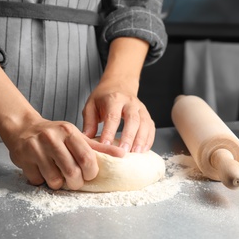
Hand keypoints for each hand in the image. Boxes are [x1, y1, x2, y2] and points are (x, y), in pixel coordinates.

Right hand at [0, 62, 123, 190]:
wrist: (23, 127)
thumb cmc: (55, 134)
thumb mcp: (77, 136)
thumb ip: (99, 147)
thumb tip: (123, 154)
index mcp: (68, 132)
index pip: (86, 158)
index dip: (90, 172)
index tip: (89, 174)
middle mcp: (51, 138)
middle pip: (71, 172)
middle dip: (76, 182)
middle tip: (75, 181)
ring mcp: (36, 149)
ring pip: (54, 180)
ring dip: (59, 183)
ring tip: (58, 175)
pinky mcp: (23, 159)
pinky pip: (38, 180)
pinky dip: (42, 181)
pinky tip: (42, 170)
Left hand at [82, 37, 154, 152]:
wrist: (119, 84)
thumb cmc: (103, 98)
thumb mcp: (91, 106)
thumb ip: (89, 122)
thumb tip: (87, 140)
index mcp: (113, 99)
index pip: (112, 116)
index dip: (109, 132)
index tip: (105, 145)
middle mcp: (130, 102)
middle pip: (132, 119)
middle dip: (129, 137)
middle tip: (124, 152)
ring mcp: (140, 108)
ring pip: (145, 123)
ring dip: (141, 140)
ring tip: (136, 154)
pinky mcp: (147, 115)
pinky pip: (151, 127)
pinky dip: (149, 140)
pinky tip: (143, 151)